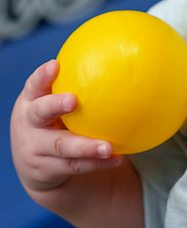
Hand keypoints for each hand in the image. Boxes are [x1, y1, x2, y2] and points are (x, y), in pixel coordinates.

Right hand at [10, 60, 121, 194]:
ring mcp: (36, 149)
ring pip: (61, 146)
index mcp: (31, 102)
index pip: (34, 86)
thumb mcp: (53, 103)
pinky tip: (117, 158)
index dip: (42, 76)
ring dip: (86, 146)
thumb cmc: (53, 120)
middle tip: (73, 100)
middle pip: (39, 113)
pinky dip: (96, 163)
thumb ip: (75, 85)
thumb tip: (116, 58)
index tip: (55, 65)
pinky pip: (75, 166)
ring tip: (107, 147)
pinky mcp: (47, 169)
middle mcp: (29, 124)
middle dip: (55, 105)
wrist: (35, 164)